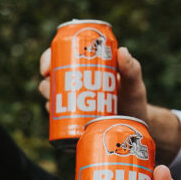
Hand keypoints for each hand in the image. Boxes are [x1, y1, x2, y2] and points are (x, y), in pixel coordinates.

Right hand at [38, 46, 180, 162]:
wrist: (134, 128)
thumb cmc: (134, 102)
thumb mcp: (134, 86)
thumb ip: (132, 69)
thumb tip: (121, 50)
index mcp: (87, 66)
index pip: (61, 54)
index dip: (47, 58)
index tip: (47, 69)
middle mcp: (76, 81)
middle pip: (51, 77)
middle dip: (46, 82)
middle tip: (52, 89)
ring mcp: (72, 100)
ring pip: (50, 96)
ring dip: (48, 99)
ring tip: (56, 105)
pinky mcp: (71, 118)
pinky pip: (55, 116)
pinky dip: (53, 117)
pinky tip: (57, 119)